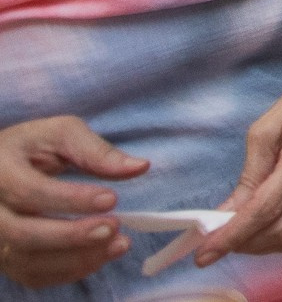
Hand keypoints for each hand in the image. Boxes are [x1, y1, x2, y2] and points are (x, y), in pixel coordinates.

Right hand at [0, 117, 145, 286]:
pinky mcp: (6, 256)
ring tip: (117, 244)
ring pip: (27, 260)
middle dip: (72, 235)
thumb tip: (140, 167)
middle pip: (23, 234)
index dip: (71, 199)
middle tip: (114, 227)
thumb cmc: (33, 147)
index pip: (29, 192)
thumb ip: (96, 151)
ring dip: (76, 258)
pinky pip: (32, 274)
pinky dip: (68, 271)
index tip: (111, 199)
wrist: (3, 166)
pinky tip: (99, 256)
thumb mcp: (61, 134)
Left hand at [196, 71, 281, 262]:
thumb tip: (229, 210)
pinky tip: (265, 229)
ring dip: (261, 244)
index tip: (203, 254)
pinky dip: (281, 239)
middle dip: (243, 243)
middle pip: (279, 231)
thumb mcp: (270, 125)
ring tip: (237, 235)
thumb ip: (251, 170)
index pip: (263, 209)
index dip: (232, 234)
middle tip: (215, 242)